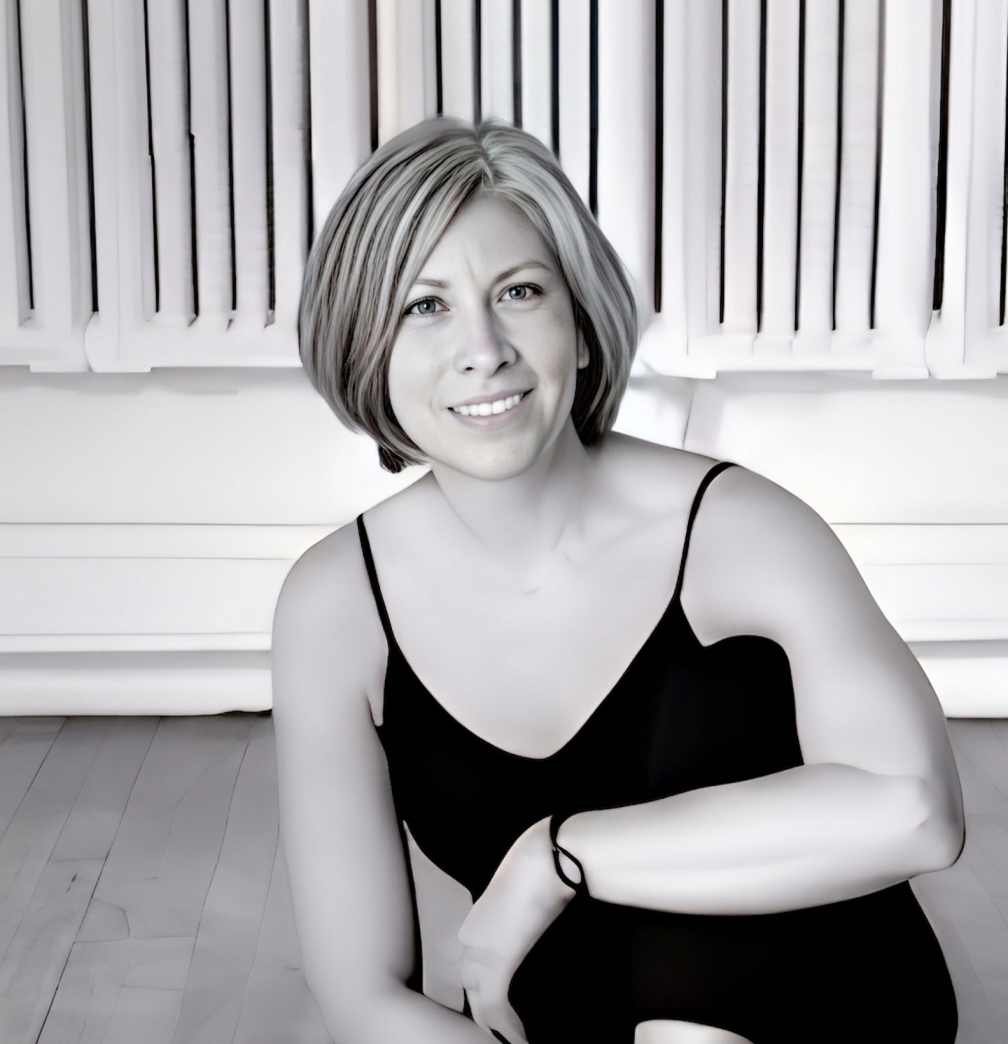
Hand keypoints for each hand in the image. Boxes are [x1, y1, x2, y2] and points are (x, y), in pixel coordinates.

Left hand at [457, 816, 575, 1041]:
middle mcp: (471, 936)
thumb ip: (513, 914)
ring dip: (493, 1024)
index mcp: (476, 920)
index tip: (494, 1007)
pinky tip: (520, 1040)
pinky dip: (506, 1027)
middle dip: (483, 1013)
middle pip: (468, 986)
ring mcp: (480, 948)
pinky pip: (494, 1005)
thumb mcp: (521, 892)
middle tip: (500, 1034)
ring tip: (511, 1041)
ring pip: (477, 1000)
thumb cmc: (540, 862)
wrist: (547, 853)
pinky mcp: (498, 959)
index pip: (469, 965)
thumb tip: (524, 923)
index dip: (480, 988)